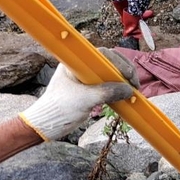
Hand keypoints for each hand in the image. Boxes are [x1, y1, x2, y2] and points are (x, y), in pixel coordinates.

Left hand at [19, 48, 137, 140]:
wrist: (45, 125)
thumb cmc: (58, 110)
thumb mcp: (84, 100)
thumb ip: (107, 92)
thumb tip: (129, 90)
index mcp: (74, 63)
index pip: (102, 54)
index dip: (118, 62)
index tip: (128, 75)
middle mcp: (81, 66)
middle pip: (109, 61)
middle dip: (125, 70)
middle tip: (134, 84)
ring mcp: (86, 77)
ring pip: (111, 71)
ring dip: (124, 79)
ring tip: (132, 89)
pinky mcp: (90, 87)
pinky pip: (109, 82)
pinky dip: (119, 87)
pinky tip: (126, 93)